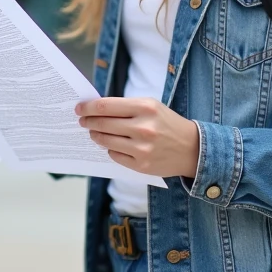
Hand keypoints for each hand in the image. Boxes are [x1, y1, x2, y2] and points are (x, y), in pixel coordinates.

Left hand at [77, 97, 199, 178]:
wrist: (192, 148)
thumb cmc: (167, 123)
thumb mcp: (151, 106)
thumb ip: (126, 107)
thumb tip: (96, 109)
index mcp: (145, 107)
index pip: (106, 106)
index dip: (88, 107)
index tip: (79, 108)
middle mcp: (143, 128)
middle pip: (103, 124)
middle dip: (88, 122)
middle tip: (82, 121)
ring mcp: (142, 148)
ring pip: (106, 141)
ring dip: (96, 136)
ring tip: (94, 133)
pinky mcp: (142, 165)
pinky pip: (115, 155)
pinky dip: (110, 149)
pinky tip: (112, 145)